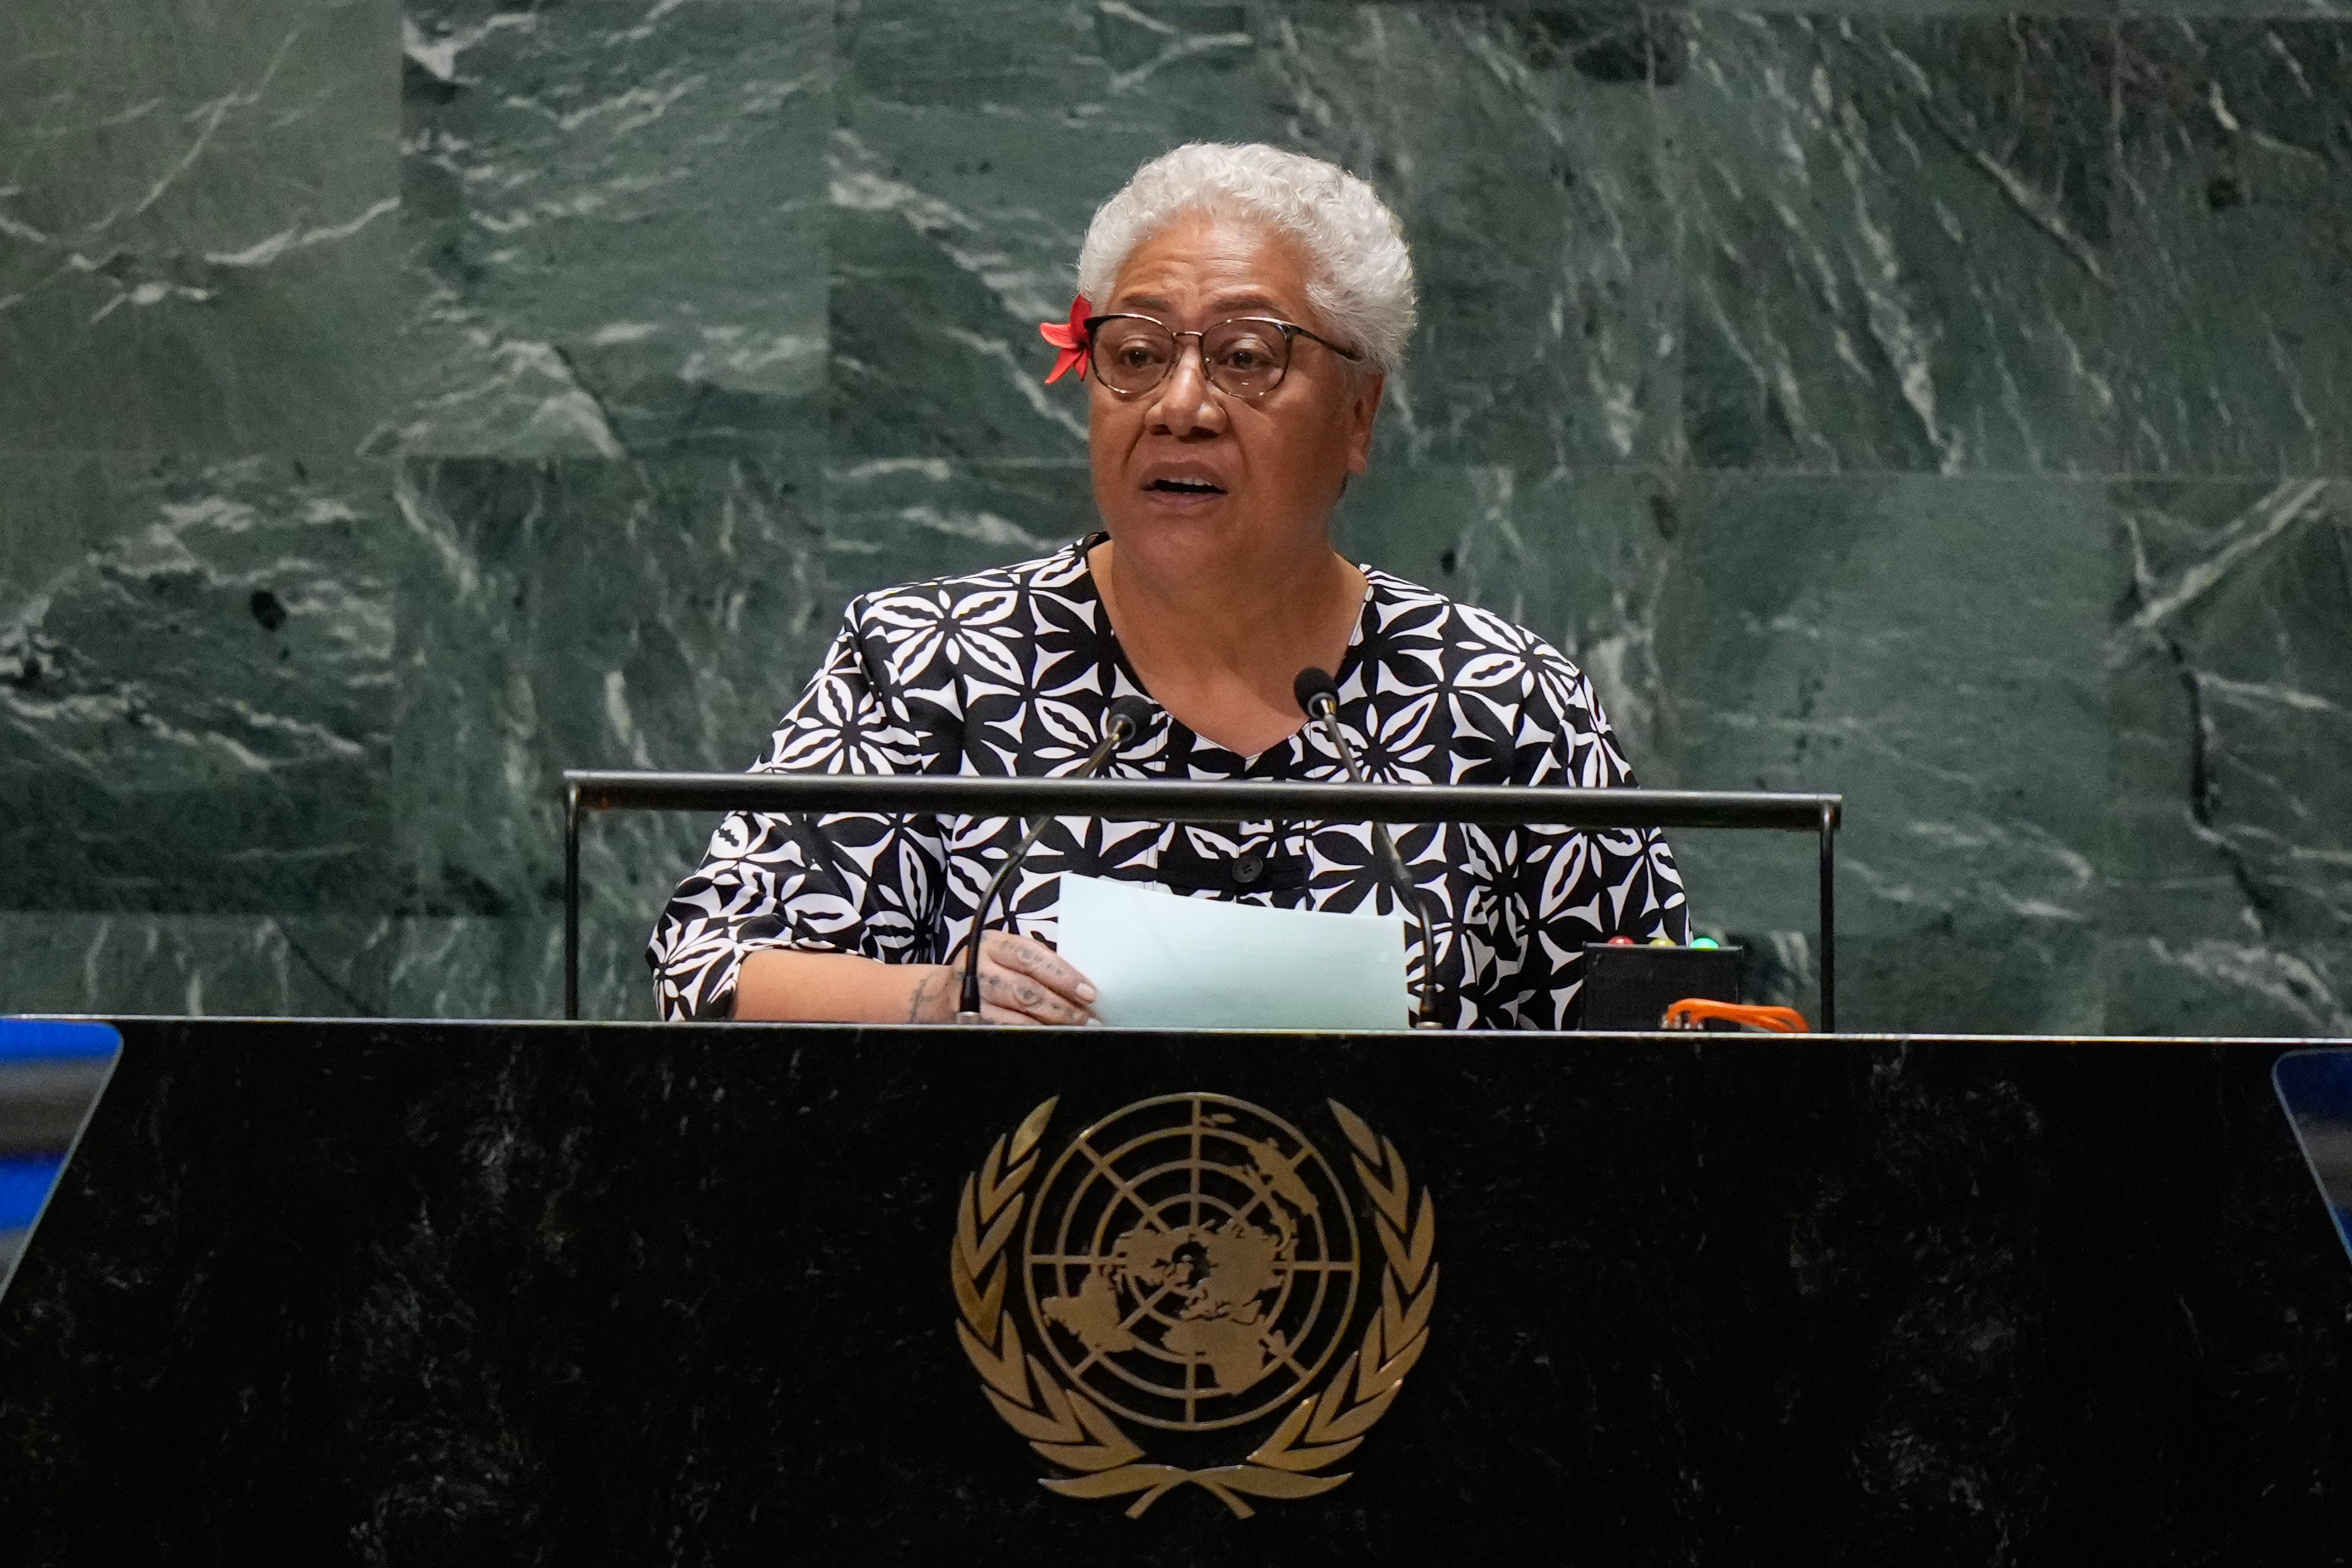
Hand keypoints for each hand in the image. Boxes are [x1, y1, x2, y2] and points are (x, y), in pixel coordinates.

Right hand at [912, 931, 1097, 1025]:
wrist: (939, 994)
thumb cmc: (987, 971)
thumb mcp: (1005, 956)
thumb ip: (1035, 964)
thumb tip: (1081, 985)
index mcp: (993, 944)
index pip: (1031, 957)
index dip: (1062, 975)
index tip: (1089, 991)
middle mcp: (979, 967)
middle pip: (1026, 989)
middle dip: (1062, 1006)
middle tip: (1089, 1017)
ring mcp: (970, 998)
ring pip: (1017, 1014)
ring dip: (1051, 1024)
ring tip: (1077, 1029)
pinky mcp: (967, 1022)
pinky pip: (1004, 1031)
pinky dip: (1030, 1035)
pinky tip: (1049, 1037)